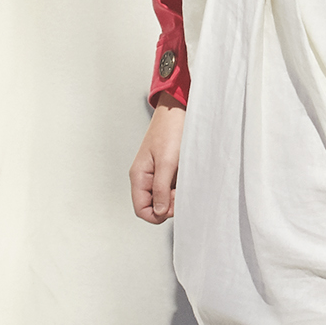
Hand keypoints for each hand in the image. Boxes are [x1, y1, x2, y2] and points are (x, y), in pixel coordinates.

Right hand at [130, 94, 184, 223]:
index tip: (172, 204)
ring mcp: (155, 174)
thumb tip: (159, 212)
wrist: (178, 110)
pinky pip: (171, 187)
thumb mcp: (167, 162)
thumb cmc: (170, 130)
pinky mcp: (166, 169)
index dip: (158, 213)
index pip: (142, 210)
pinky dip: (180, 186)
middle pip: (153, 206)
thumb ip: (161, 189)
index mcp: (139, 176)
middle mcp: (145, 177)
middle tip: (182, 190)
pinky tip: (186, 176)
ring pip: (164, 198)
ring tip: (185, 179)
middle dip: (169, 204)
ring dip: (176, 195)